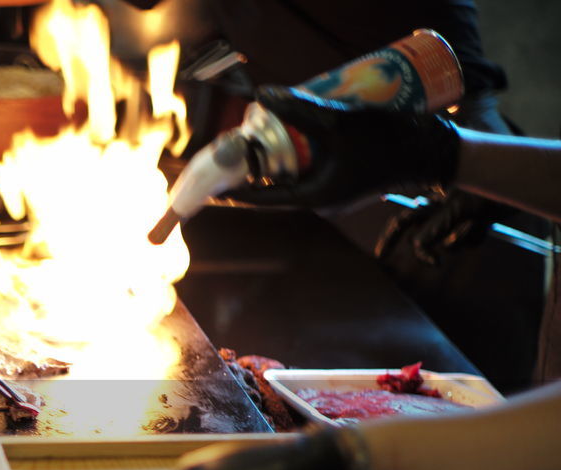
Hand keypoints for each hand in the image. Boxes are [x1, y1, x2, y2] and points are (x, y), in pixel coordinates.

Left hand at [227, 86, 462, 209]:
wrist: (436, 152)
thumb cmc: (390, 142)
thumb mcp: (339, 122)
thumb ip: (300, 109)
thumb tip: (262, 95)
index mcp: (313, 197)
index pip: (261, 197)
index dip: (234, 189)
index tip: (209, 186)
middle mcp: (321, 198)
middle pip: (276, 180)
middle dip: (256, 161)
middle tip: (237, 141)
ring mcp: (334, 188)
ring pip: (295, 170)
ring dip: (278, 152)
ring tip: (260, 130)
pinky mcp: (346, 175)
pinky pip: (313, 164)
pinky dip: (300, 150)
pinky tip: (295, 127)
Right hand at [376, 189, 511, 269]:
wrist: (518, 183)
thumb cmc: (484, 190)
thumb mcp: (454, 210)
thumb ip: (432, 229)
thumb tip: (416, 248)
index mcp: (430, 201)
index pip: (402, 222)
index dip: (388, 238)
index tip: (380, 256)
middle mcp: (441, 210)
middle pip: (424, 236)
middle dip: (428, 249)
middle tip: (434, 263)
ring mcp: (458, 218)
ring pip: (449, 242)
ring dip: (461, 239)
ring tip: (476, 222)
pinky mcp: (474, 224)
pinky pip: (468, 242)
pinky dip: (475, 237)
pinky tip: (485, 223)